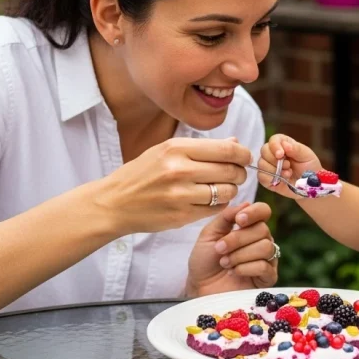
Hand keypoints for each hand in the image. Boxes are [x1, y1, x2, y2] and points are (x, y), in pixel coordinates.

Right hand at [94, 137, 251, 236]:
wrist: (114, 202)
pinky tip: (208, 200)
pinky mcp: (181, 216)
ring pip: (227, 192)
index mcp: (176, 148)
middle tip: (236, 174)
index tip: (244, 157)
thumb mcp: (165, 150)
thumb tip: (235, 141)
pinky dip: (218, 205)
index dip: (243, 154)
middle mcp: (179, 170)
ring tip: (221, 187)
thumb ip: (202, 147)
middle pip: (231, 171)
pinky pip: (215, 209)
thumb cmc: (142, 173)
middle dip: (240, 173)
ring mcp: (180, 195)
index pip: (227, 149)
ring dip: (231, 190)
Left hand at [186, 202, 277, 296]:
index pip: (263, 211)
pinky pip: (265, 266)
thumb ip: (226, 217)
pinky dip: (245, 268)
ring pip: (265, 247)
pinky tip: (234, 272)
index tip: (238, 221)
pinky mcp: (268, 278)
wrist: (199, 288)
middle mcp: (261, 240)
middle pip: (263, 229)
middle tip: (220, 249)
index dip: (254, 212)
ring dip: (240, 255)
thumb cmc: (204, 261)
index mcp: (248, 227)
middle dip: (237, 239)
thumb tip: (246, 202)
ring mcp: (266, 259)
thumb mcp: (209, 234)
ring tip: (225, 263)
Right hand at [258, 134, 322, 199]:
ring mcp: (268, 166)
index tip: (281, 154)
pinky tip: (282, 180)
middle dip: (275, 160)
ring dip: (275, 170)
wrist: (310, 185)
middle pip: (264, 151)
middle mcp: (273, 153)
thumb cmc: (309, 167)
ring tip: (288, 174)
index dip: (275, 146)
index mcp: (283, 144)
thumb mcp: (307, 156)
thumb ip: (296, 149)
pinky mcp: (266, 178)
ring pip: (261, 164)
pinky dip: (271, 178)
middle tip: (288, 166)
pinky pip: (261, 176)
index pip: (273, 140)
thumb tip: (285, 145)